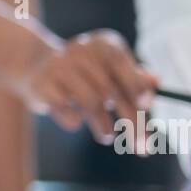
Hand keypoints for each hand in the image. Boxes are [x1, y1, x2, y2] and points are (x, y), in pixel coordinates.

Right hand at [21, 29, 157, 140]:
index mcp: (101, 43)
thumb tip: (156, 83)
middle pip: (110, 89)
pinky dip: (75, 122)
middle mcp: (80, 50)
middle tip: (142, 147)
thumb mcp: (109, 69)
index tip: (146, 107)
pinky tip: (75, 118)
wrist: (33, 64)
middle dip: (130, 121)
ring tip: (106, 135)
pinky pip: (68, 113)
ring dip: (104, 127)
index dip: (135, 85)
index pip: (121, 63)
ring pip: (91, 103)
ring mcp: (59, 66)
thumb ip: (133, 76)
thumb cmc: (82, 71)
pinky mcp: (42, 85)